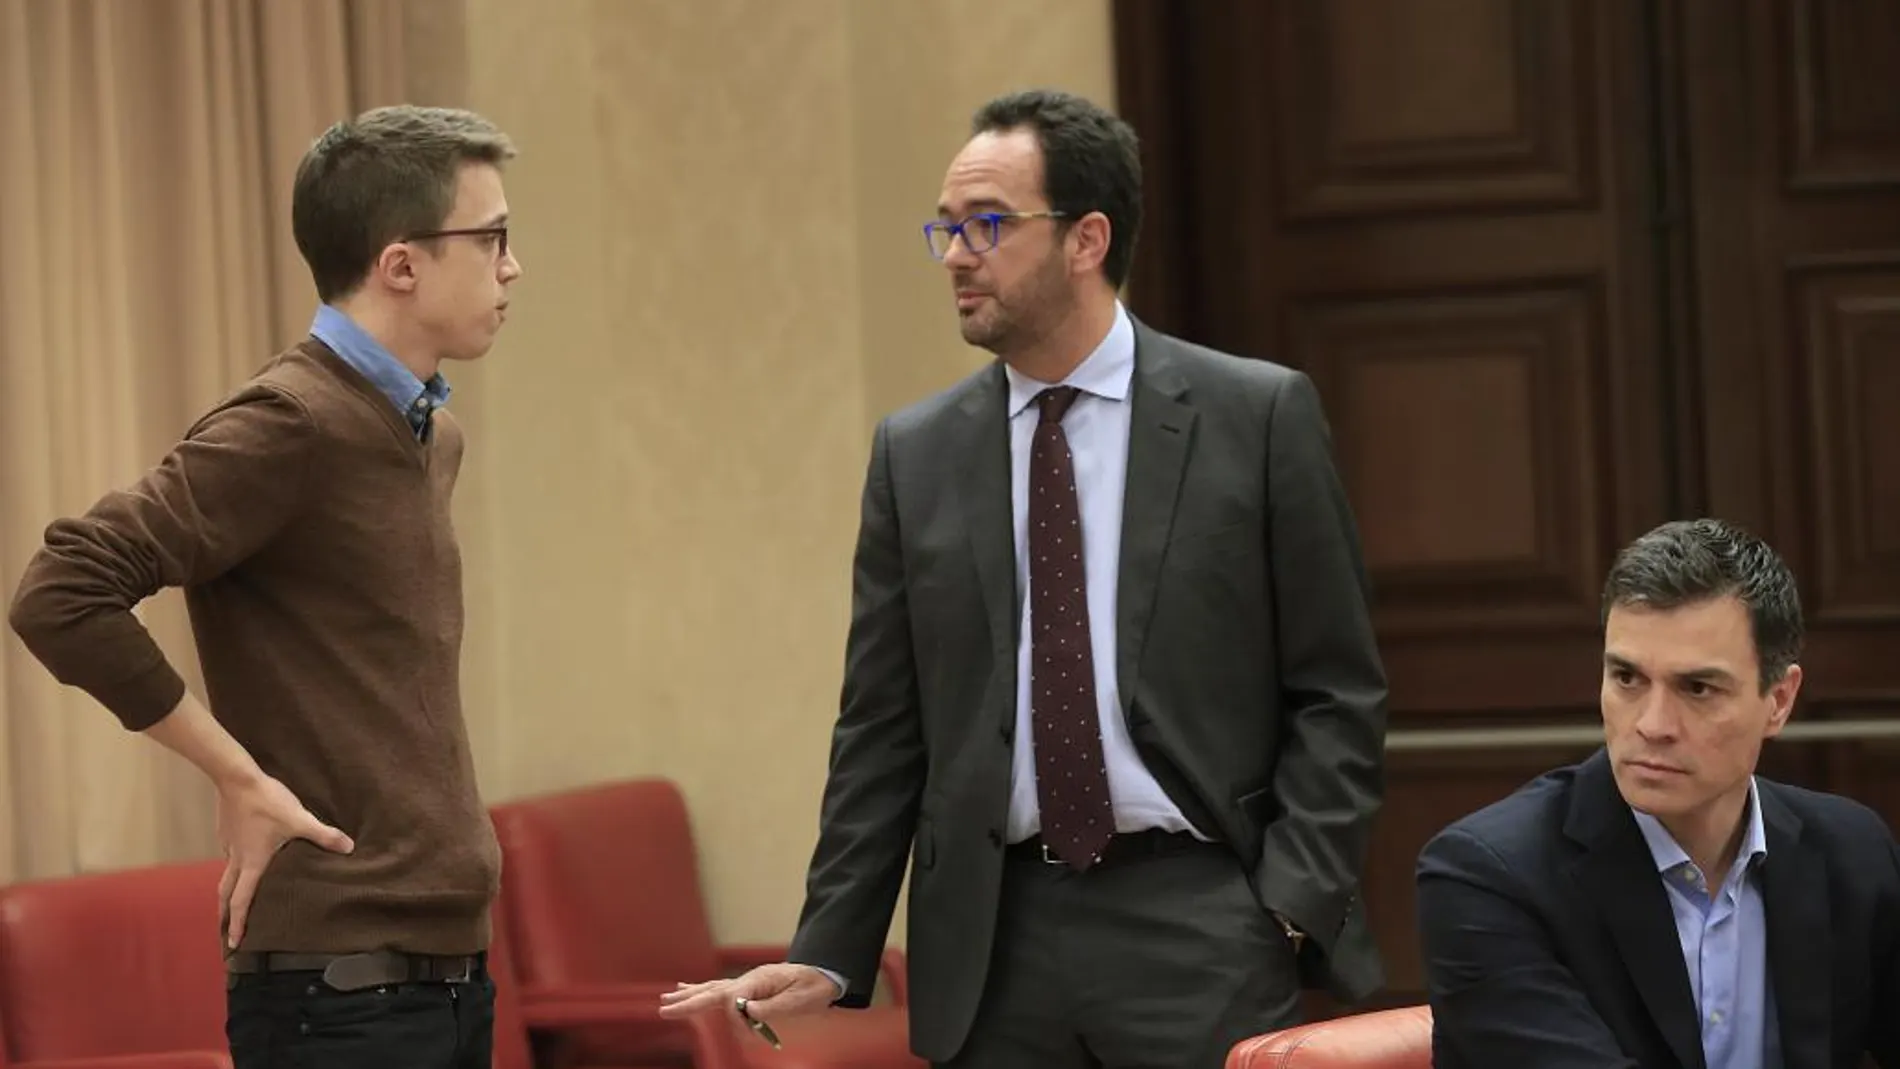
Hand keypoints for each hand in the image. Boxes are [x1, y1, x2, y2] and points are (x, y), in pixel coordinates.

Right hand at [216, 773, 352, 947]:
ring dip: (229, 892)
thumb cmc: (267, 802)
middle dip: (226, 914)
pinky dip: (234, 867)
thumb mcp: (299, 819)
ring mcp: (229, 846)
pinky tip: (245, 861)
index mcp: (252, 863)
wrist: (236, 778)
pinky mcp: (227, 832)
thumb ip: (323, 835)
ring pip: (227, 875)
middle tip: (226, 931)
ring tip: (235, 900)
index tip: (234, 943)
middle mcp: (236, 859)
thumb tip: (348, 848)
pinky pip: (230, 856)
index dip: (238, 923)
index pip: (242, 900)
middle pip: (226, 894)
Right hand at [658, 962, 838, 1040]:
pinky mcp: (748, 987)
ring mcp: (746, 981)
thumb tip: (748, 1012)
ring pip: (711, 989)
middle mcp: (748, 979)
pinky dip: (701, 990)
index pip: (734, 1000)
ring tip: (667, 998)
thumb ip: (774, 1007)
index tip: (752, 1033)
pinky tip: (686, 988)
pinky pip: (719, 989)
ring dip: (689, 995)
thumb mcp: (800, 999)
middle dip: (689, 1000)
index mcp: (759, 980)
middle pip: (712, 990)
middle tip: (665, 1008)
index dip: (737, 1019)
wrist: (825, 973)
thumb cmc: (814, 987)